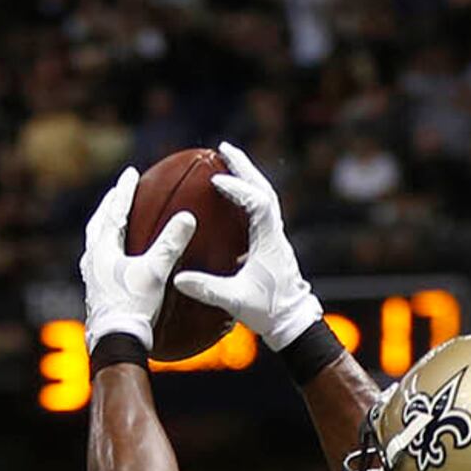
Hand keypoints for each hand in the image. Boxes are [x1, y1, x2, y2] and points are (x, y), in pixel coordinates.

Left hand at [79, 168, 197, 354]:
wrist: (116, 343)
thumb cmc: (133, 306)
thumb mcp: (155, 272)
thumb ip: (170, 244)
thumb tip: (187, 216)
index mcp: (103, 250)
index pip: (114, 213)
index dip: (123, 192)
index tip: (131, 174)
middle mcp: (92, 262)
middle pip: (98, 226)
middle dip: (108, 207)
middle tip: (118, 194)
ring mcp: (92, 279)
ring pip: (96, 245)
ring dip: (106, 229)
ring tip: (117, 223)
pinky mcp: (97, 295)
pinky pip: (101, 263)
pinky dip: (111, 253)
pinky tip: (122, 261)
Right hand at [169, 141, 323, 348]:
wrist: (293, 323)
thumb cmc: (269, 312)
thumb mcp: (235, 301)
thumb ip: (207, 289)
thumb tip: (177, 279)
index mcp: (270, 241)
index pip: (257, 203)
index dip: (239, 188)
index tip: (216, 179)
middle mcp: (276, 233)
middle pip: (264, 189)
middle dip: (243, 166)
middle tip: (223, 148)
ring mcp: (276, 237)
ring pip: (265, 196)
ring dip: (247, 176)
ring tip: (228, 160)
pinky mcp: (272, 243)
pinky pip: (261, 209)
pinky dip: (247, 194)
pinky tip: (233, 193)